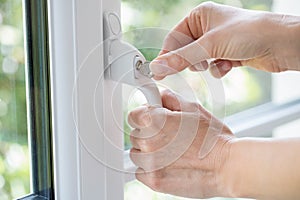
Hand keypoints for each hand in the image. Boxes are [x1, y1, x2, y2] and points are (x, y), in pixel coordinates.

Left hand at [128, 90, 234, 197]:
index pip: (133, 116)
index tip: (151, 120)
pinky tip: (167, 165)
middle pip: (135, 136)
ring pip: (136, 154)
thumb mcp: (193, 109)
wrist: (226, 166)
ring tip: (169, 152)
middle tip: (167, 137)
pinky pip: (140, 172)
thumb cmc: (213, 138)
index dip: (143, 117)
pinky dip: (150, 169)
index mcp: (154, 121)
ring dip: (147, 153)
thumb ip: (171, 99)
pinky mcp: (154, 181)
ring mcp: (150, 163)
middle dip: (148, 134)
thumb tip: (159, 97)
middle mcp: (148, 142)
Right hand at [150, 2, 299, 78]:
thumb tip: (158, 67)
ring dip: (206, 66)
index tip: (159, 72)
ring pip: (199, 61)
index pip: (174, 38)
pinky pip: (213, 66)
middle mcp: (208, 27)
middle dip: (191, 61)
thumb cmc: (249, 33)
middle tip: (194, 67)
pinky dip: (219, 69)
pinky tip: (229, 65)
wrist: (282, 44)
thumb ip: (181, 58)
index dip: (167, 55)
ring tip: (216, 62)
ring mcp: (218, 42)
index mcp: (200, 16)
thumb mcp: (210, 45)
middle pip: (185, 51)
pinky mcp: (228, 54)